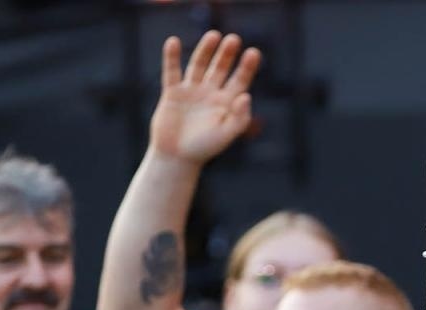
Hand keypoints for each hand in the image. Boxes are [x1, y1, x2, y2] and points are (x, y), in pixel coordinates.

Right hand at [150, 32, 260, 164]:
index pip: (239, 81)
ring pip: (199, 65)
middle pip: (220, 69)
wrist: (176, 158)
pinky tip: (173, 42)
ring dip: (206, 50)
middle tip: (234, 39)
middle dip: (227, 54)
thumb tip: (246, 95)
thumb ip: (239, 117)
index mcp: (226, 104)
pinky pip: (171, 71)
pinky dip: (171, 57)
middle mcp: (210, 94)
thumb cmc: (204, 149)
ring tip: (214, 35)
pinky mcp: (172, 92)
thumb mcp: (225, 135)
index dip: (247, 67)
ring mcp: (191, 92)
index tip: (254, 52)